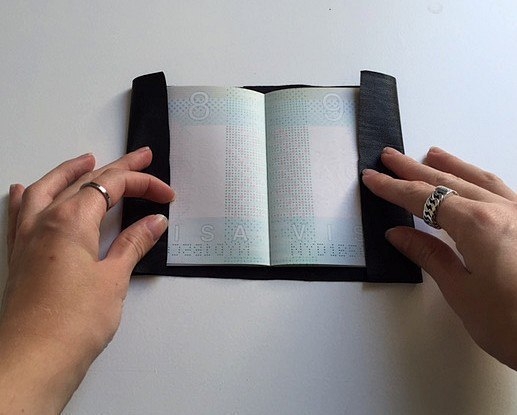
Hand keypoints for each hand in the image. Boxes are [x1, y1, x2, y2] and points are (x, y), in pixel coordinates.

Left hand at [0, 147, 173, 412]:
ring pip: (46, 188)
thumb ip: (132, 244)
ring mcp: (27, 237)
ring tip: (87, 160)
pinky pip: (20, 212)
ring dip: (69, 172)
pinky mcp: (20, 255)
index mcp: (69, 221)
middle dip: (117, 167)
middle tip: (140, 157)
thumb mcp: (113, 278)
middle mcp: (43, 221)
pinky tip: (27, 190)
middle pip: (84, 181)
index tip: (165, 193)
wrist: (33, 360)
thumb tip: (154, 222)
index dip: (143, 184)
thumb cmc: (73, 323)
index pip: (112, 186)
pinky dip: (29, 196)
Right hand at [362, 146, 516, 369]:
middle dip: (414, 169)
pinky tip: (474, 180)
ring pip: (479, 180)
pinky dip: (480, 179)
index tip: (373, 178)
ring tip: (431, 155)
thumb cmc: (515, 325)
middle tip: (390, 157)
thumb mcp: (462, 292)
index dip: (394, 188)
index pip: (424, 198)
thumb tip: (399, 234)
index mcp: (478, 225)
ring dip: (451, 166)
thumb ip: (430, 255)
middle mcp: (503, 211)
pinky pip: (502, 190)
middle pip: (448, 182)